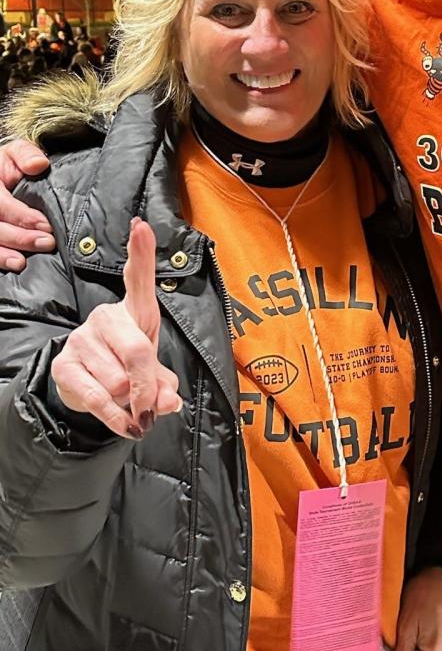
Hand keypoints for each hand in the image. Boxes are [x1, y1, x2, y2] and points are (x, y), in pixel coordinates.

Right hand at [0, 139, 54, 271]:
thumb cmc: (6, 166)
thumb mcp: (15, 153)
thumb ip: (26, 155)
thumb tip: (38, 164)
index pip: (0, 204)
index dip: (22, 217)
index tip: (46, 225)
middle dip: (19, 238)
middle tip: (46, 243)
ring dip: (2, 254)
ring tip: (21, 262)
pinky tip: (11, 264)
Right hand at [50, 218, 181, 438]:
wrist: (87, 388)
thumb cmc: (128, 368)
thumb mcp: (154, 373)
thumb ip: (165, 385)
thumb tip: (168, 401)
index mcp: (135, 311)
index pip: (138, 279)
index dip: (141, 253)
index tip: (141, 226)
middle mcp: (106, 317)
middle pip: (138, 351)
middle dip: (149, 386)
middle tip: (151, 408)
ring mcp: (82, 338)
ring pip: (118, 381)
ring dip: (130, 403)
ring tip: (128, 403)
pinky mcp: (64, 363)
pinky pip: (98, 398)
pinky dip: (116, 418)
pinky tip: (124, 424)